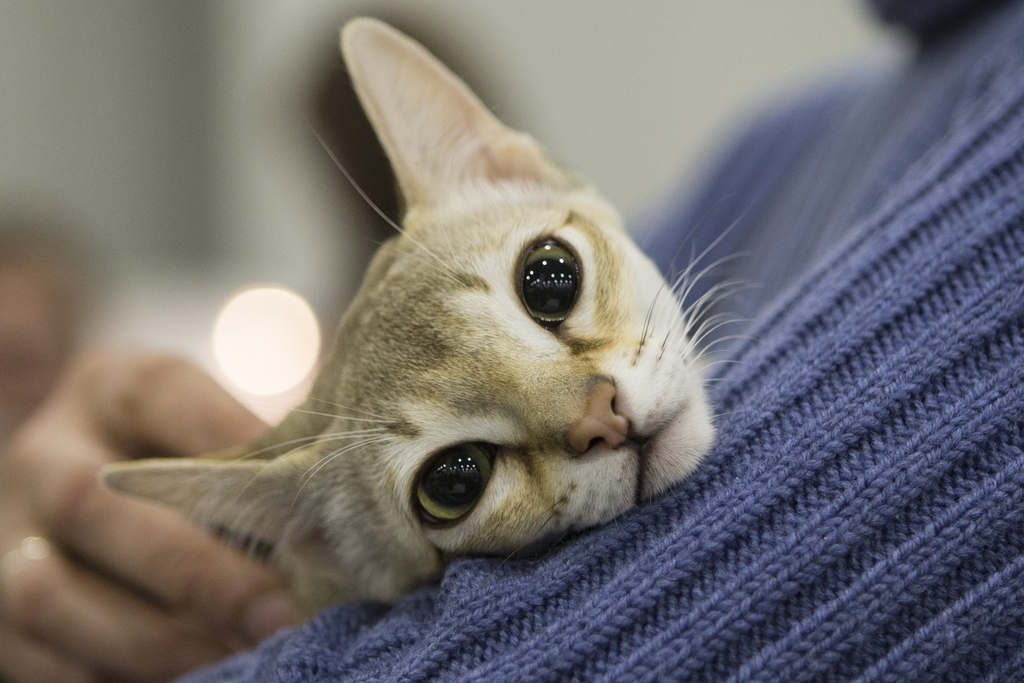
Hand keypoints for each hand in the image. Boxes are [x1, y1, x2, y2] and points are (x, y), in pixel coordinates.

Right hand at [0, 351, 298, 681]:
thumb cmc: (175, 451)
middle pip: (89, 504)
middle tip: (275, 612)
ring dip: (148, 637)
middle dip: (191, 569)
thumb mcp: (206, 424)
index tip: (300, 492)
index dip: (228, 440)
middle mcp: (44, 455)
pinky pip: (35, 657)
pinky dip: (113, 674)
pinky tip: (189, 676)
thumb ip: (251, 452)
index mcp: (109, 388)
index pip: (160, 394)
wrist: (82, 484)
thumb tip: (328, 509)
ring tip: (233, 656)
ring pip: (46, 592)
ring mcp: (10, 534)